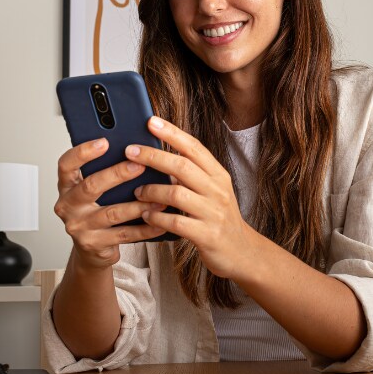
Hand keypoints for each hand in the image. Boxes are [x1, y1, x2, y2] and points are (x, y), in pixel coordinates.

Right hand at [54, 138, 166, 269]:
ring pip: (111, 213)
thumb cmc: (98, 209)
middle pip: (90, 186)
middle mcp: (68, 205)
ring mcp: (79, 227)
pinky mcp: (93, 244)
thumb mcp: (97, 188)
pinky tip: (160, 221)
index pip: (66, 164)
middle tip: (140, 165)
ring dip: (138, 205)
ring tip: (160, 197)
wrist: (92, 247)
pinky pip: (124, 235)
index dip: (83, 152)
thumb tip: (139, 150)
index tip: (104, 141)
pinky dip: (145, 228)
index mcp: (67, 185)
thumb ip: (107, 169)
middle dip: (117, 174)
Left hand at [127, 116, 260, 279]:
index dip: (172, 132)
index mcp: (218, 175)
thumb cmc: (219, 218)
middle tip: (130, 151)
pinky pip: (176, 223)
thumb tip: (159, 156)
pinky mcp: (207, 235)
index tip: (151, 121)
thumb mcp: (213, 191)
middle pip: (182, 166)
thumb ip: (192, 175)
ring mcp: (213, 213)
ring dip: (151, 191)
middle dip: (153, 156)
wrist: (242, 252)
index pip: (194, 147)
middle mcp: (218, 190)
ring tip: (137, 192)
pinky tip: (147, 215)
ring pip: (176, 193)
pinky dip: (157, 218)